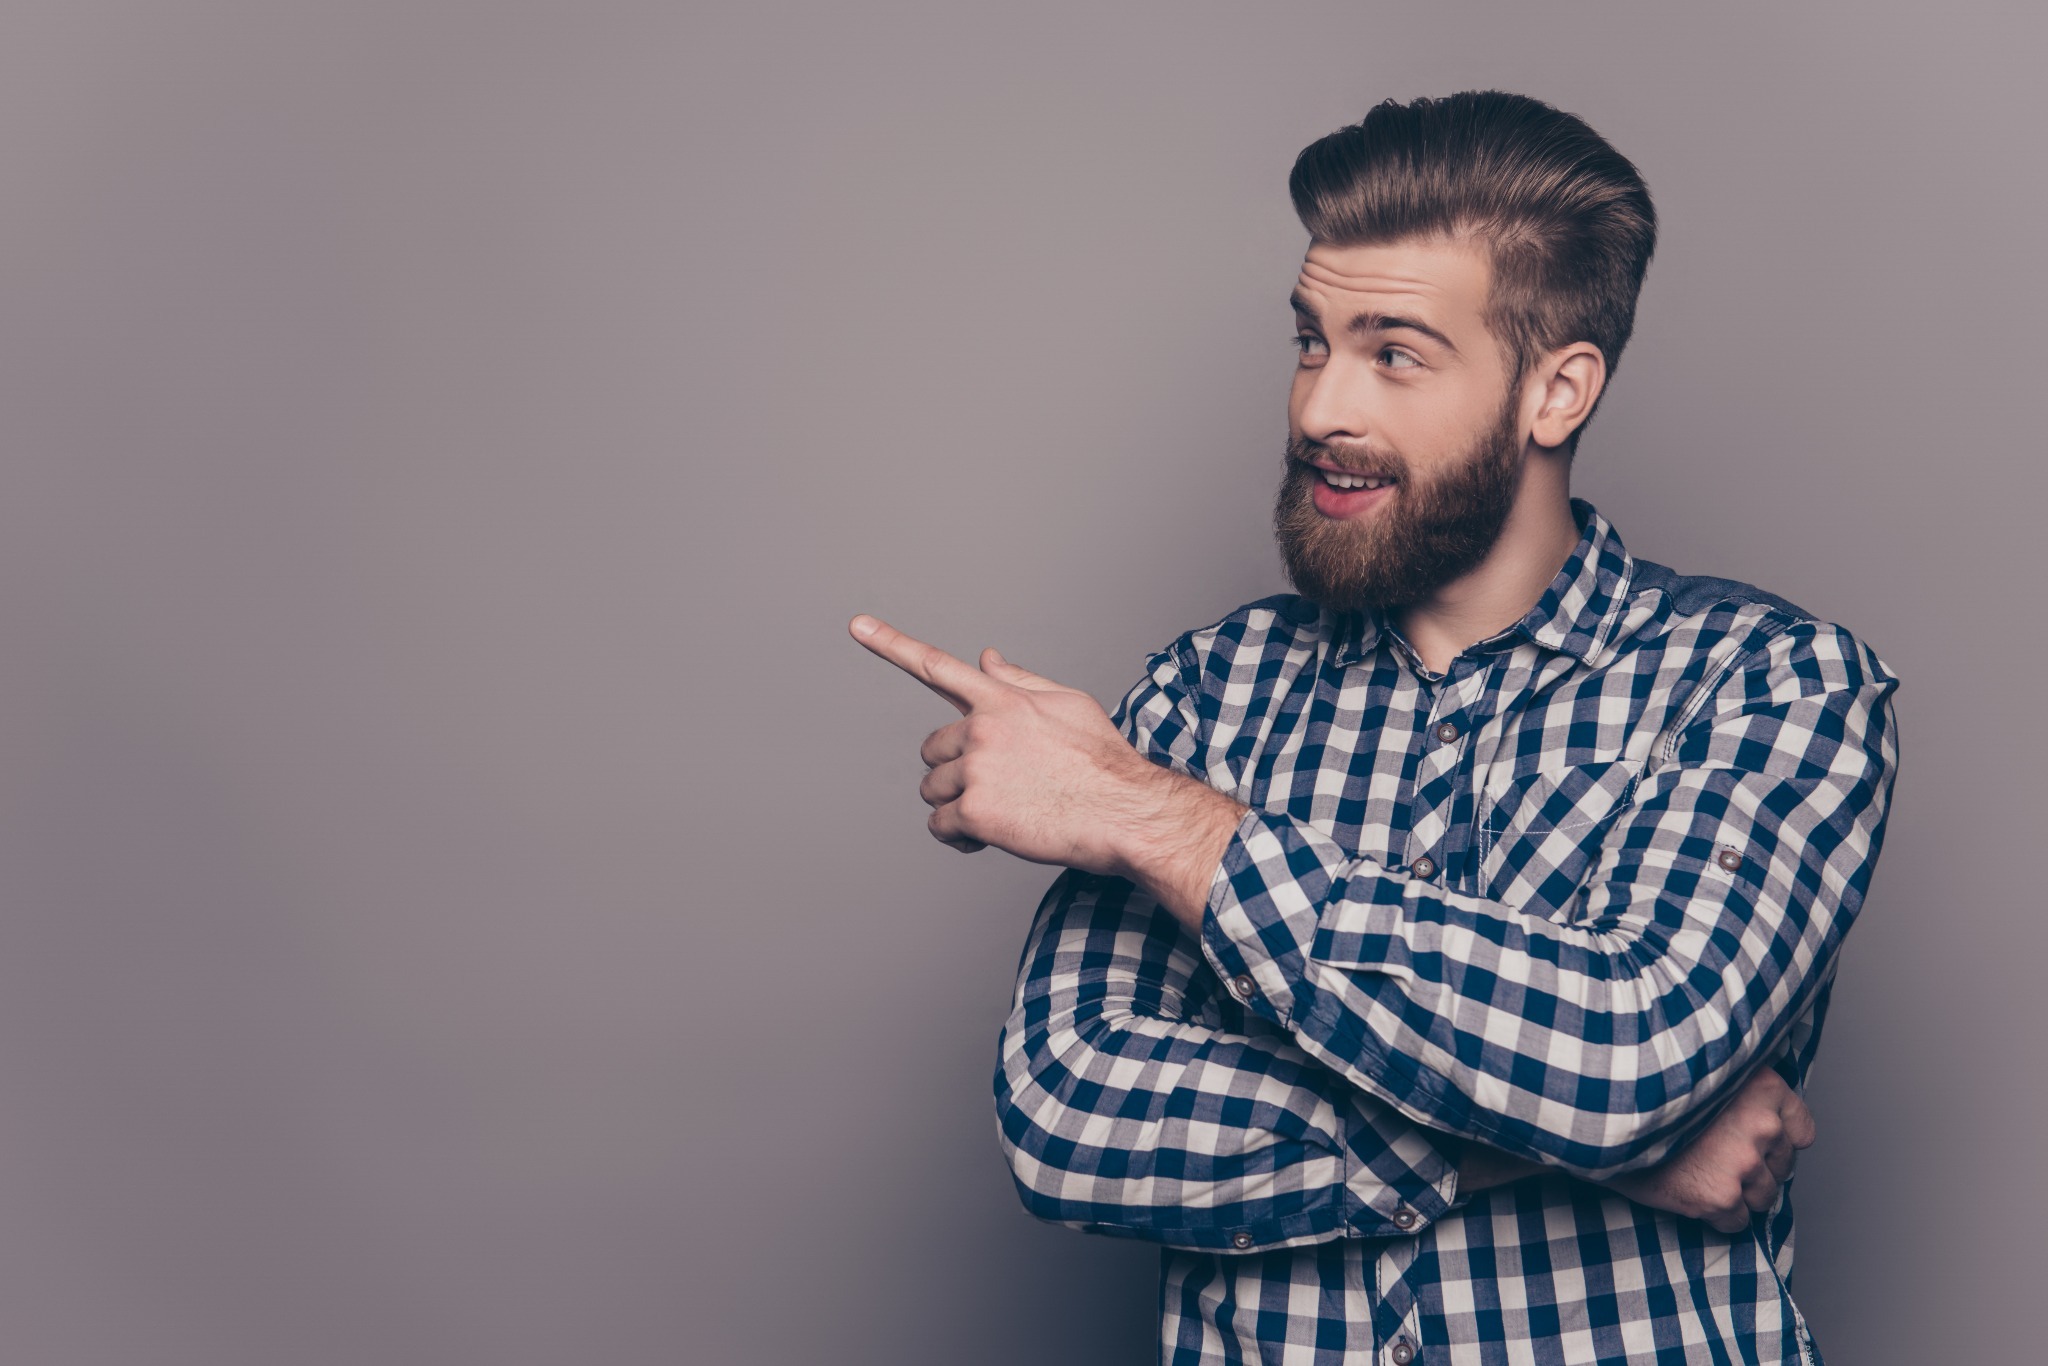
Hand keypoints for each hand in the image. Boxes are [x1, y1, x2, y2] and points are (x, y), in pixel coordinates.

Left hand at [847, 614, 1179, 874]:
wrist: (1127, 811)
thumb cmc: (1105, 762)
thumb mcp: (1068, 704)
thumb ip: (1020, 681)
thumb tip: (985, 658)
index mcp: (1002, 699)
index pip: (937, 665)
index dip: (892, 643)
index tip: (857, 625)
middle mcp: (982, 728)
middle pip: (933, 749)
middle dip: (955, 770)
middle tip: (997, 788)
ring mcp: (976, 769)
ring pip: (934, 789)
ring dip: (958, 805)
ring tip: (1002, 813)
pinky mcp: (974, 811)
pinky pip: (940, 826)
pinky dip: (959, 838)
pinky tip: (990, 838)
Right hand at [1601, 1063, 1816, 1232]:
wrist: (1600, 1114)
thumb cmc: (1644, 1092)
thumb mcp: (1700, 1071)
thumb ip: (1735, 1087)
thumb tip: (1758, 1115)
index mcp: (1761, 1086)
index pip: (1801, 1128)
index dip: (1777, 1139)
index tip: (1755, 1141)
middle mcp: (1761, 1124)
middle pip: (1782, 1167)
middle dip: (1756, 1169)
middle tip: (1715, 1158)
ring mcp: (1743, 1163)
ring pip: (1763, 1197)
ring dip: (1737, 1194)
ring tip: (1698, 1175)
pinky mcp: (1721, 1196)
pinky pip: (1736, 1221)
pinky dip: (1716, 1215)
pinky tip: (1688, 1192)